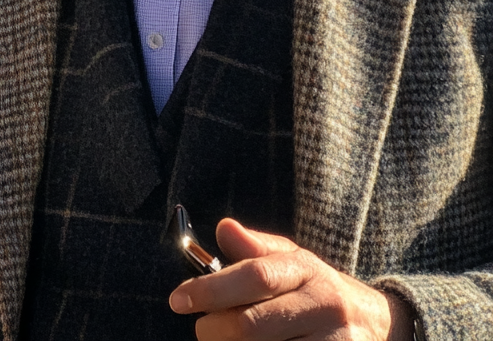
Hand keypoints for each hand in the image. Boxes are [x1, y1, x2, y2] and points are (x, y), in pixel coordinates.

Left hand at [168, 218, 413, 339]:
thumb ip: (256, 249)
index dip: (210, 288)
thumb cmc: (318, 290)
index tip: (177, 300)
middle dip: (215, 331)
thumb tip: (223, 228)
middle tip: (202, 331)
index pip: (254, 276)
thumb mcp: (293, 260)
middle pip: (253, 325)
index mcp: (306, 269)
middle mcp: (324, 304)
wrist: (380, 325)